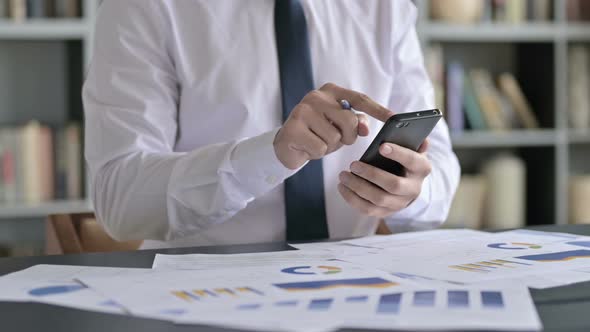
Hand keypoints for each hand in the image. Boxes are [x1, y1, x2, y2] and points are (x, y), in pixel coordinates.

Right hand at [274, 83, 393, 169]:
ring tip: (318, 141)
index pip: (359, 99)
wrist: (287, 146)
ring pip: (334, 137)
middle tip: (336, 139)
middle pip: (349, 121)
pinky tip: (307, 147)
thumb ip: (356, 122)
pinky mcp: (293, 127)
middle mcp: (316, 96)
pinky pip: (320, 147)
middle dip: (347, 137)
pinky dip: (317, 153)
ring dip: (330, 146)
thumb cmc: (318, 133)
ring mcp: (303, 110)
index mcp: (331, 91)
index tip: (394, 118)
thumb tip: (365, 127)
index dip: (378, 109)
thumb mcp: (339, 126)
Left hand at [338, 140, 431, 217]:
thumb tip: (408, 126)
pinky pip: (367, 209)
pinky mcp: (386, 212)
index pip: (412, 161)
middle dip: (371, 174)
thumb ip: (409, 137)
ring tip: (343, 175)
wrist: (407, 185)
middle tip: (353, 165)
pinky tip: (342, 187)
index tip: (381, 146)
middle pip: (393, 185)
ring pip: (378, 199)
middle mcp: (413, 189)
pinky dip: (352, 198)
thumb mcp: (410, 147)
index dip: (398, 153)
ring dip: (357, 187)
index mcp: (421, 168)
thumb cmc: (404, 160)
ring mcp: (400, 203)